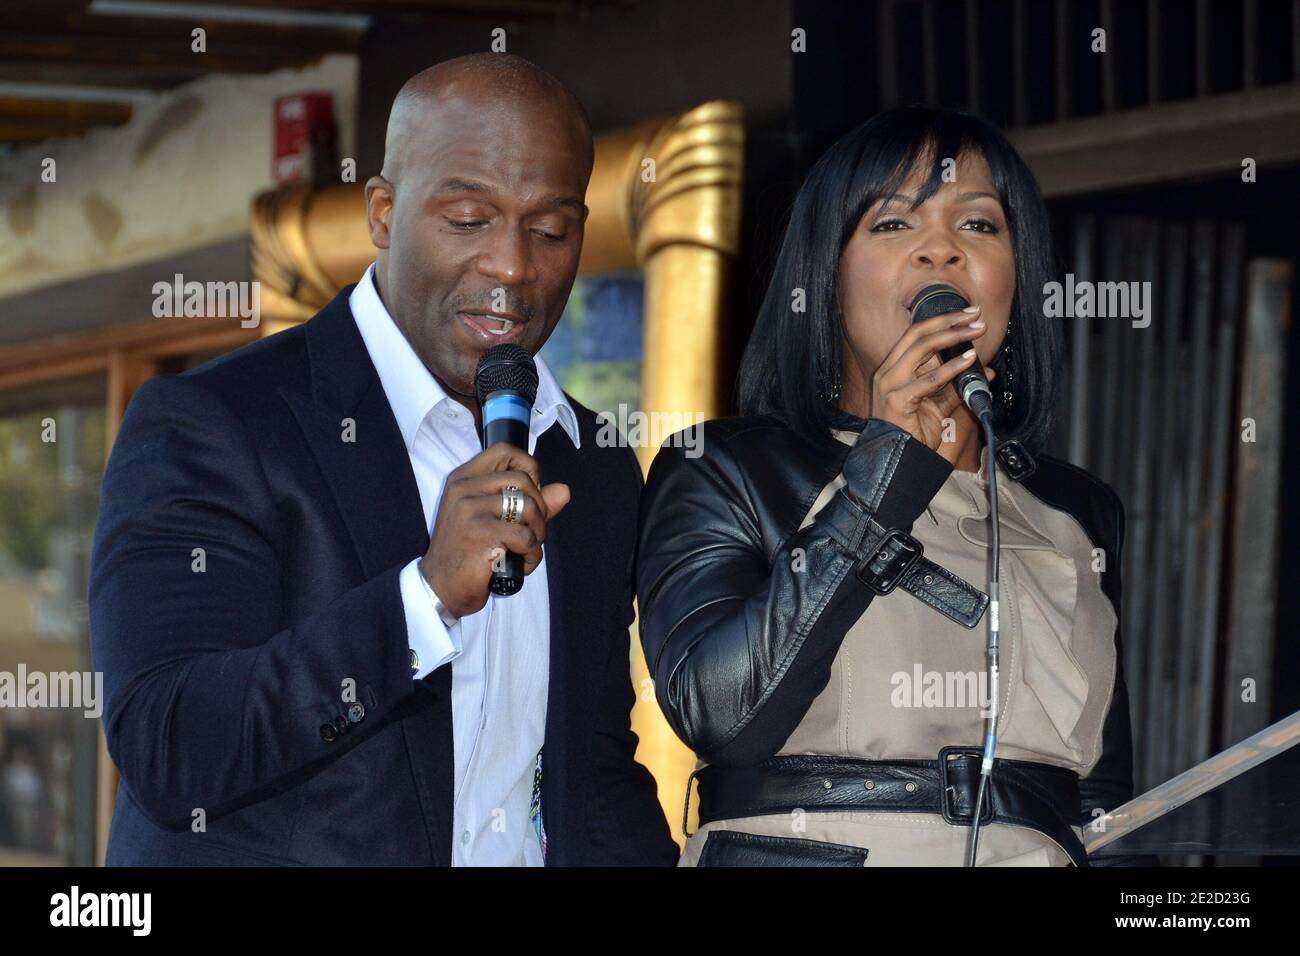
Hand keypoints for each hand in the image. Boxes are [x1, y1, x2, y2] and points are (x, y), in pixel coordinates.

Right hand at [419, 442, 569, 617]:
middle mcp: (463, 488)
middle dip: (540, 508)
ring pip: (529, 508)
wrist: (441, 587)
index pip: (504, 451)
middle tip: (533, 532)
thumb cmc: (468, 553)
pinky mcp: (479, 533)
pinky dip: (533, 555)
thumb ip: (530, 504)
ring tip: (527, 549)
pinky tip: (523, 563)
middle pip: (523, 480)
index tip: (531, 493)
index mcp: (464, 478)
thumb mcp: (495, 520)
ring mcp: (469, 509)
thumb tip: (563, 491)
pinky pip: (525, 537)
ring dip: (538, 534)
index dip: (528, 468)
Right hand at [870, 305, 996, 451]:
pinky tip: (969, 361)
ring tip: (976, 333)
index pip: (916, 335)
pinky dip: (952, 368)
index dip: (942, 321)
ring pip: (922, 348)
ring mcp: (890, 384)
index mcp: (893, 369)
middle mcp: (888, 372)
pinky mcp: (898, 399)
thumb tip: (985, 370)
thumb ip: (958, 387)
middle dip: (949, 321)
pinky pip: (930, 379)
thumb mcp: (939, 406)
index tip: (968, 315)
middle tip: (975, 316)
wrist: (898, 461)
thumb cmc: (913, 434)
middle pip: (918, 334)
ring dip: (953, 337)